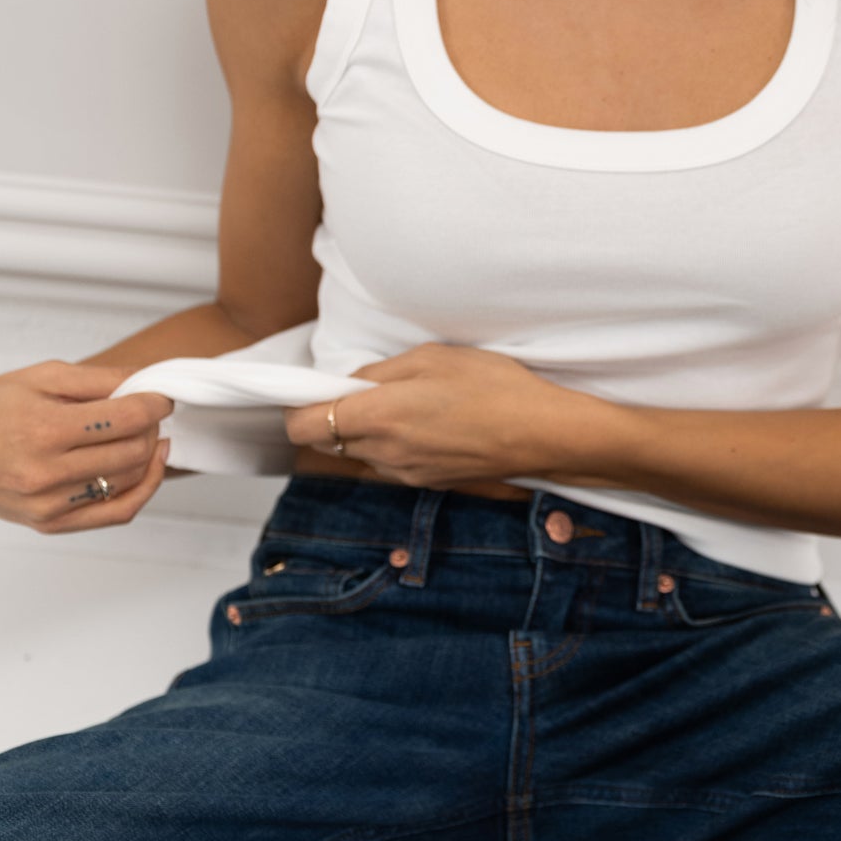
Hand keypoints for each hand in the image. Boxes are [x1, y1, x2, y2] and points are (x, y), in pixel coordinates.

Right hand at [0, 360, 174, 532]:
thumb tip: (145, 379)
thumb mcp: (40, 377)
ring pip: (129, 480)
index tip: (162, 396)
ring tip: (145, 434)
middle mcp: (45, 472)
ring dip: (149, 454)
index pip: (126, 418)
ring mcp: (48, 504)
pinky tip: (148, 467)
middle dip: (152, 427)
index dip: (155, 404)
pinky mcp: (50, 524)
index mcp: (42, 429)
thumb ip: (98, 378)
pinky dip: (143, 490)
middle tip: (150, 412)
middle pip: (132, 450)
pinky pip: (116, 514)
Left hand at [281, 342, 578, 486]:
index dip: (298, 408)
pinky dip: (394, 444)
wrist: (542, 433)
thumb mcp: (432, 358)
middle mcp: (384, 453)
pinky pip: (391, 463)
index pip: (306, 426)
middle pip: (329, 442)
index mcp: (380, 416)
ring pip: (361, 453)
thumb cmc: (493, 387)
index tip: (312, 389)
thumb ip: (380, 372)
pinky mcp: (426, 482)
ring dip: (367, 431)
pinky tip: (429, 424)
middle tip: (367, 389)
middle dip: (335, 416)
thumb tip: (352, 383)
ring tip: (408, 404)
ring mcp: (405, 473)